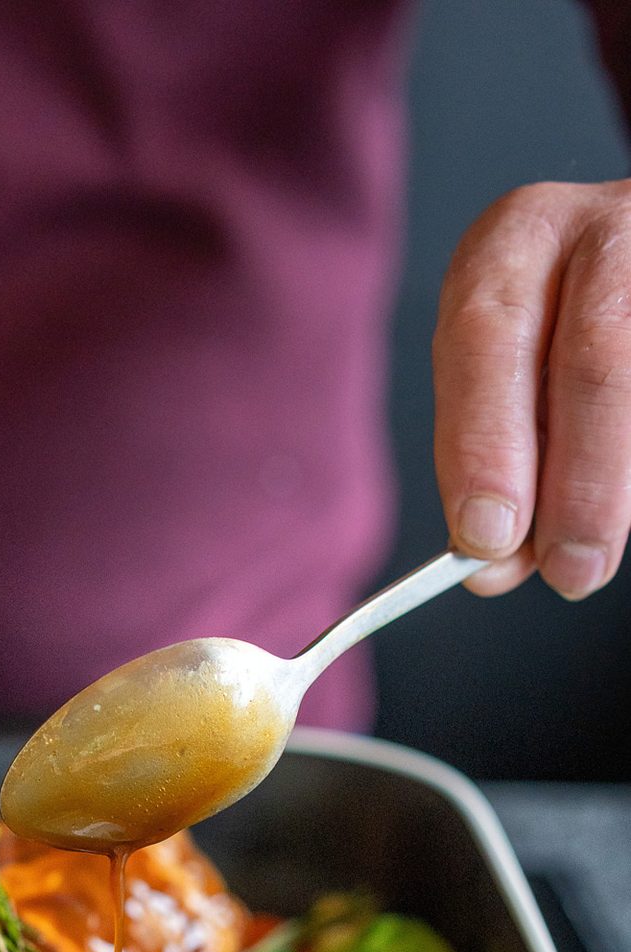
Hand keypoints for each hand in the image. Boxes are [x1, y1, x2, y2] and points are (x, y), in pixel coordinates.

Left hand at [433, 180, 630, 599]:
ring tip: (592, 554)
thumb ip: (496, 457)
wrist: (629, 272)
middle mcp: (601, 230)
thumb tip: (494, 565)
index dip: (485, 441)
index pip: (487, 333)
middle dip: (579, 480)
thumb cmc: (558, 338)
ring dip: (621, 483)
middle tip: (568, 572)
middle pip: (597, 354)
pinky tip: (625, 500)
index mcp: (516, 240)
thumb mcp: (508, 375)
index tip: (486, 537)